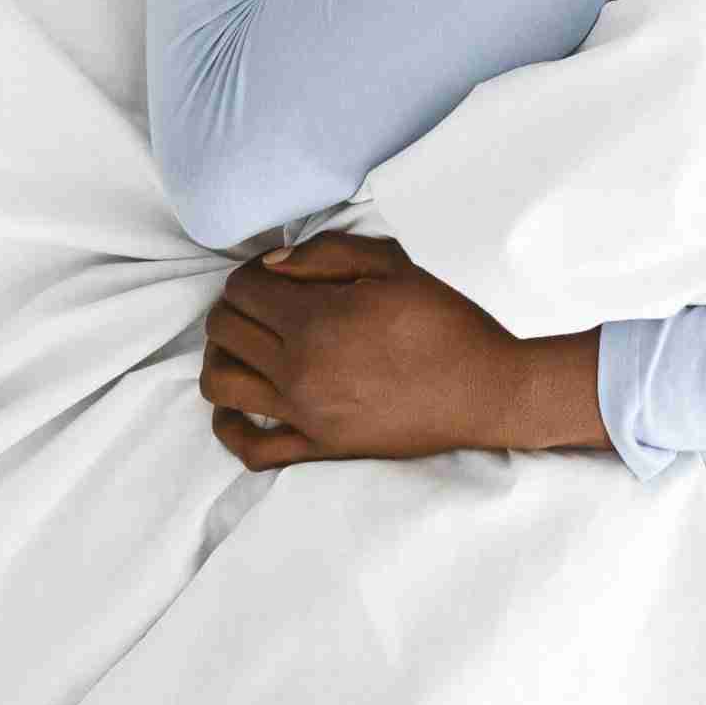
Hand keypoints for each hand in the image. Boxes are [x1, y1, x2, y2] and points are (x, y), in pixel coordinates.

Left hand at [201, 234, 584, 468]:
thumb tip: (273, 264)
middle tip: (262, 301)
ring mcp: (304, 416)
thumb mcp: (394, 266)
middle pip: (223, 331)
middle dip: (232, 306)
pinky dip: (229, 426)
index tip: (273, 273)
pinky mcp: (318, 449)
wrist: (485, 390)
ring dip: (220, 356)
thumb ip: (327, 255)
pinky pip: (250, 448)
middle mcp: (298, 371)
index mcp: (316, 322)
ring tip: (244, 344)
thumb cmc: (445, 322)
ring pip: (220, 385)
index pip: (243, 290)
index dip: (250, 272)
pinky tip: (239, 405)